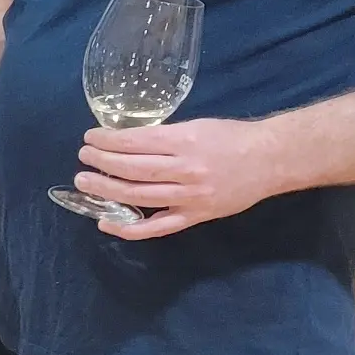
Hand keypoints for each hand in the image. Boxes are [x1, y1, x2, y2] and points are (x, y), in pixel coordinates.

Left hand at [73, 117, 280, 239]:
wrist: (272, 160)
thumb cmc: (232, 137)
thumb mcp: (196, 126)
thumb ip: (164, 137)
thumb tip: (126, 142)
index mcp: (185, 141)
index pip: (135, 142)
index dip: (108, 142)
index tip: (90, 138)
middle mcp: (185, 170)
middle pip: (132, 170)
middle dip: (101, 163)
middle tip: (82, 158)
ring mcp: (190, 197)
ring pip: (139, 197)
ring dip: (106, 191)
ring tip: (84, 182)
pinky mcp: (196, 216)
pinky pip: (158, 227)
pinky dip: (129, 228)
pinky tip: (106, 222)